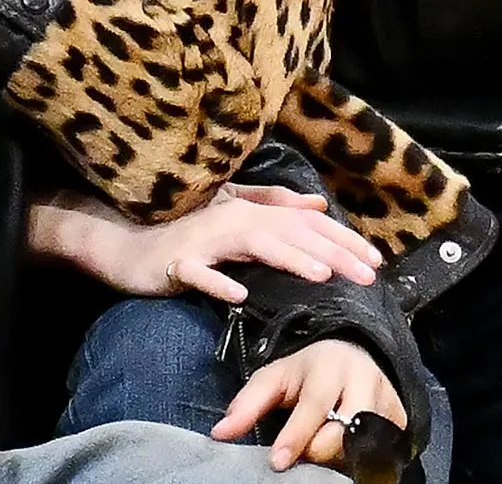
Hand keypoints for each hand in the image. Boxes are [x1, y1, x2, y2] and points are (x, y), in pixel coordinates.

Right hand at [28, 185, 380, 300]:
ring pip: (252, 245)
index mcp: (248, 210)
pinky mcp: (177, 261)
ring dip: (287, 258)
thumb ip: (273, 205)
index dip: (342, 240)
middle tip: (368, 275)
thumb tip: (319, 206)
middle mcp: (231, 218)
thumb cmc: (181, 230)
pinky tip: (238, 295)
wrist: (125, 241)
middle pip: (290, 233)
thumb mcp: (230, 211)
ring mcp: (204, 240)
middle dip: (332, 252)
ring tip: (320, 275)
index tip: (376, 261)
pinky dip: (218, 282)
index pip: (304, 225)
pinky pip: (199, 273)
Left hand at [212, 339, 406, 471]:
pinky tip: (346, 450)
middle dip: (316, 451)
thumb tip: (218, 434)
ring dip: (339, 457)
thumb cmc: (308, 371)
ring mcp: (387, 400)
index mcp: (329, 365)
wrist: (355, 354)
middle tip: (299, 454)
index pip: (314, 406)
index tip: (277, 461)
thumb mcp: (274, 378)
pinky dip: (361, 458)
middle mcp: (363, 380)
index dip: (296, 437)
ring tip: (320, 449)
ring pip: (363, 445)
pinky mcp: (400, 419)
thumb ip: (247, 405)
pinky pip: (382, 451)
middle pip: (342, 433)